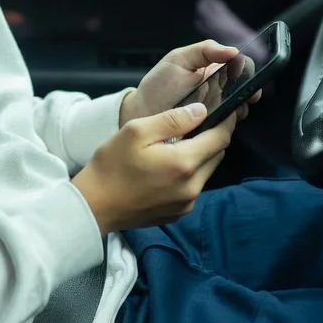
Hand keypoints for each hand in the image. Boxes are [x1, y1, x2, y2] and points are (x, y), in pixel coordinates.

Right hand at [73, 103, 237, 233]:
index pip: (220, 138)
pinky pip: (194, 187)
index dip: (226, 121)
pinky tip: (168, 166)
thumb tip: (201, 111)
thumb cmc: (111, 165)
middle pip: (216, 155)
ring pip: (206, 172)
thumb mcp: (137, 131)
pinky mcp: (178, 213)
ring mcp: (186, 203)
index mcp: (184, 163)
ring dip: (200, 156)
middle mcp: (192, 187)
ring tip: (180, 143)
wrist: (94, 206)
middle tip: (200, 123)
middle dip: (213, 137)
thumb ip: (173, 119)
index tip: (228, 109)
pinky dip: (189, 173)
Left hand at [119, 40, 257, 128]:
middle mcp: (219, 91)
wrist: (141, 114)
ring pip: (239, 111)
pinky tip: (221, 123)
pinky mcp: (211, 131)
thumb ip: (205, 50)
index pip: (241, 68)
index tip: (247, 76)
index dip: (248, 71)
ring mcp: (216, 112)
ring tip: (228, 110)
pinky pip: (227, 129)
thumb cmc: (158, 85)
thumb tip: (233, 50)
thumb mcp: (178, 59)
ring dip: (238, 110)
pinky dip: (228, 127)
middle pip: (245, 90)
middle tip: (242, 96)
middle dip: (248, 93)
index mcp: (213, 70)